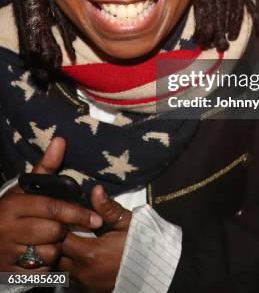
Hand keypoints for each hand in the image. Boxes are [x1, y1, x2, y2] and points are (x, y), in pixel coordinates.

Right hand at [0, 137, 102, 270]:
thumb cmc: (13, 209)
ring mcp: (8, 252)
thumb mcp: (26, 187)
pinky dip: (47, 265)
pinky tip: (41, 254)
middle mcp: (9, 228)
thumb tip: (60, 140)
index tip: (96, 219)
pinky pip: (42, 271)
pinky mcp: (10, 271)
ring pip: (49, 253)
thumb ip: (46, 166)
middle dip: (63, 230)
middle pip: (53, 231)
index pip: (52, 208)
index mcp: (14, 205)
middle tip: (63, 227)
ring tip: (48, 239)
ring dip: (55, 248)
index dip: (76, 213)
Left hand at [58, 186, 131, 292]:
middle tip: (67, 229)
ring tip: (72, 243)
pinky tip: (79, 258)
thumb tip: (96, 189)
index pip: (61, 238)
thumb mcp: (125, 222)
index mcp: (90, 253)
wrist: (154, 269)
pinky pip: (70, 280)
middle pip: (56, 255)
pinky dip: (70, 269)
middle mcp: (83, 272)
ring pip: (61, 269)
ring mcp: (85, 284)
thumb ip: (107, 207)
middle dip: (59, 242)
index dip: (61, 226)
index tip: (67, 217)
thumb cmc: (140, 244)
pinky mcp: (88, 291)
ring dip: (63, 256)